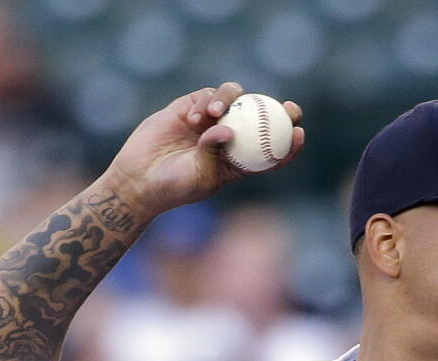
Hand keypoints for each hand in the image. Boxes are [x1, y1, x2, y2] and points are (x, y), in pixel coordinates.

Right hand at [100, 82, 304, 218]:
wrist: (139, 179)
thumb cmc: (173, 187)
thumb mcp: (199, 176)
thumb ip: (214, 152)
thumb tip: (229, 128)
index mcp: (239, 161)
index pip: (272, 150)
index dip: (289, 141)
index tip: (299, 132)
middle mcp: (228, 138)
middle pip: (260, 118)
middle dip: (278, 110)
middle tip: (286, 107)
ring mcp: (210, 122)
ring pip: (234, 99)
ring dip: (230, 100)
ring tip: (214, 113)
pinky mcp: (189, 108)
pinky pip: (205, 97)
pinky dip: (204, 102)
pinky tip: (195, 117)